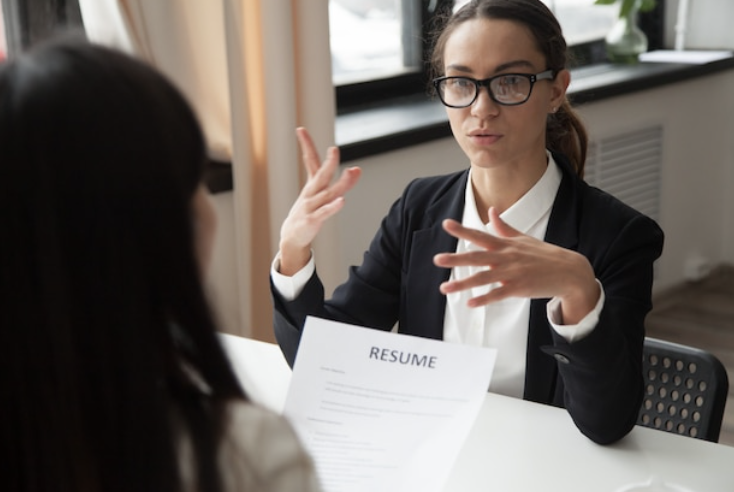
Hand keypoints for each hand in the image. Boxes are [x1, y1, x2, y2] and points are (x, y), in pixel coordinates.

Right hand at [278, 127, 361, 275]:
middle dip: (329, 162)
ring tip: (351, 172)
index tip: (300, 129)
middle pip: (321, 175)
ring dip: (340, 183)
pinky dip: (333, 207)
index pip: (309, 161)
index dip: (306, 145)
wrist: (292, 235)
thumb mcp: (321, 194)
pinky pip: (324, 213)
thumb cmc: (308, 212)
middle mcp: (311, 193)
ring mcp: (311, 206)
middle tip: (334, 150)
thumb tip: (356, 169)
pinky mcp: (312, 220)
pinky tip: (342, 201)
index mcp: (312, 185)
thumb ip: (340, 182)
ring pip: (327, 193)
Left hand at [433, 207, 598, 323]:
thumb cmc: (544, 254)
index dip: (462, 230)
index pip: (480, 235)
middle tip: (437, 259)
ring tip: (444, 288)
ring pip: (483, 278)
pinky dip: (484, 299)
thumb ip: (503, 227)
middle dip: (456, 258)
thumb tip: (492, 211)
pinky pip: (498, 294)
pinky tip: (470, 303)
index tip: (446, 225)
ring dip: (463, 283)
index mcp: (505, 244)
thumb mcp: (523, 238)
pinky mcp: (519, 288)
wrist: (569, 271)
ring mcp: (512, 273)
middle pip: (477, 257)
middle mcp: (506, 257)